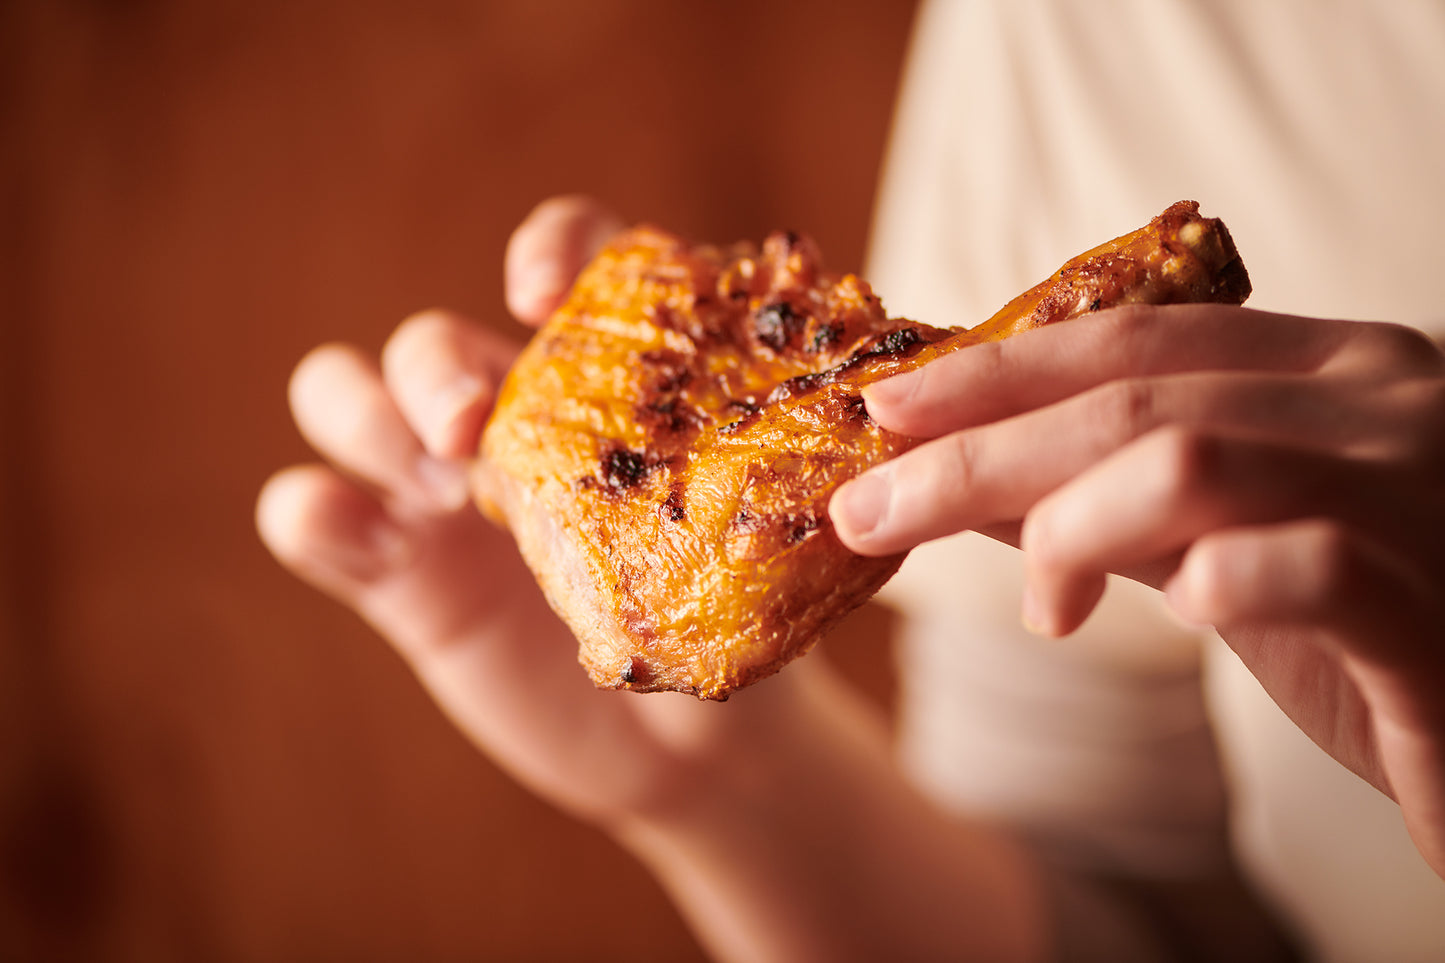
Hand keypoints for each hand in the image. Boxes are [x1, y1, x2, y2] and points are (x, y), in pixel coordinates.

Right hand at [255, 196, 802, 825]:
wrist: (700, 749)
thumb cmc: (742, 622)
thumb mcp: (775, 550)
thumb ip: (799, 498)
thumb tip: (886, 471)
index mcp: (609, 379)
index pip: (567, 260)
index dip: (548, 248)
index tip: (541, 290)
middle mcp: (514, 415)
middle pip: (432, 339)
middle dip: (436, 362)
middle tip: (475, 426)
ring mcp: (442, 491)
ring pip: (346, 394)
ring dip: (365, 413)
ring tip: (431, 484)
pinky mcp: (396, 570)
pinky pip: (313, 511)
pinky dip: (314, 510)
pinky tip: (367, 544)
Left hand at [829, 304, 1444, 876]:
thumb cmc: (1376, 627)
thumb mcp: (1223, 546)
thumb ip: (1106, 502)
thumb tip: (953, 474)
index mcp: (1331, 368)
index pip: (1132, 343)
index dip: (996, 373)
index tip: (884, 412)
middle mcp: (1379, 404)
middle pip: (1137, 398)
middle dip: (976, 453)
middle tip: (868, 508)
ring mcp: (1418, 495)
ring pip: (1194, 457)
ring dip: (1066, 522)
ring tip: (1039, 602)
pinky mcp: (1436, 609)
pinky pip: (1307, 565)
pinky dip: (1212, 578)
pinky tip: (1154, 612)